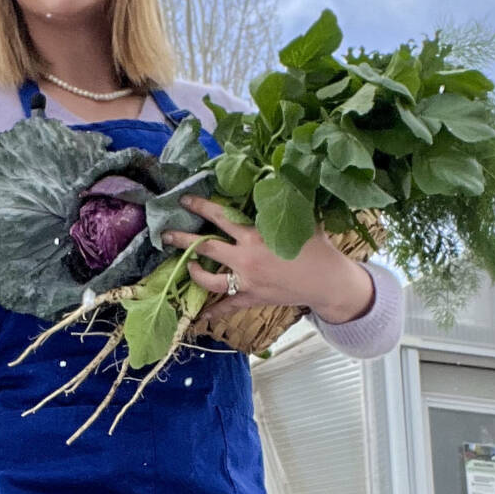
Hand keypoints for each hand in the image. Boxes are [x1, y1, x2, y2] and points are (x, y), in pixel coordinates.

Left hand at [163, 196, 374, 324]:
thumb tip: (275, 178)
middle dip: (182, 239)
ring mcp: (246, 281)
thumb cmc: (316, 247)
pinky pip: (227, 307)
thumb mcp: (300, 219)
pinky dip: (213, 312)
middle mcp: (245, 259)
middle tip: (166, 234)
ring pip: (209, 280)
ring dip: (193, 272)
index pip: (219, 217)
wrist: (327, 282)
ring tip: (186, 265)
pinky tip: (200, 316)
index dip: (200, 207)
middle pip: (204, 248)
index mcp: (254, 236)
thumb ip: (281, 204)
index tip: (185, 200)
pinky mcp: (252, 298)